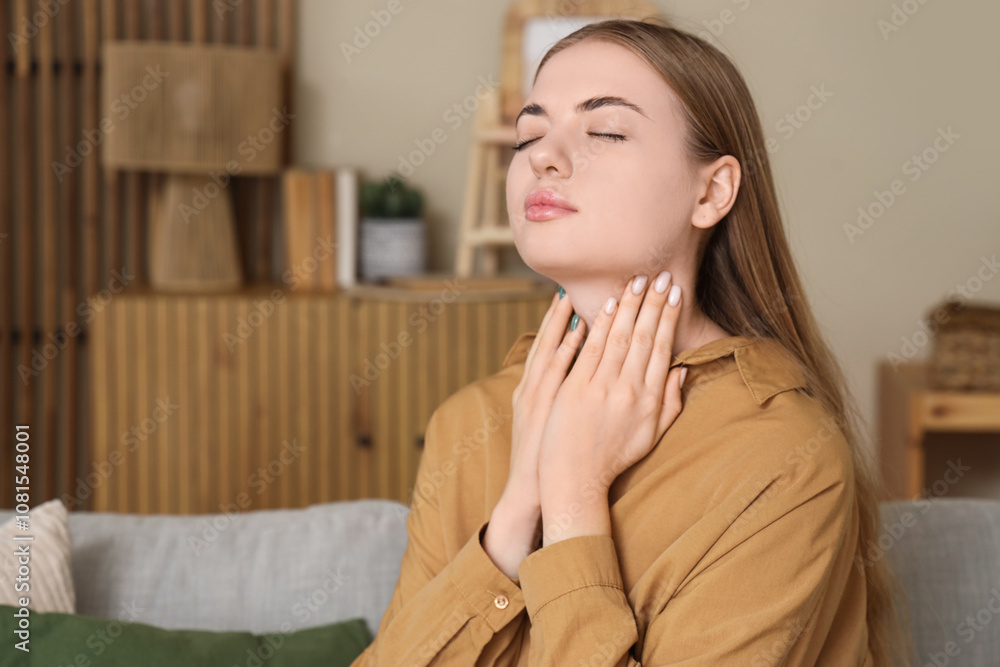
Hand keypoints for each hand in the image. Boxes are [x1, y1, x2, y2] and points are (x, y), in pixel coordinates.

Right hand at [501, 288, 586, 514]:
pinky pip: (562, 373)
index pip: (548, 346)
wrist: (537, 486)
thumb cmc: (547, 452)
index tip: (568, 293)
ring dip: (564, 322)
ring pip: (552, 352)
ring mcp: (541, 397)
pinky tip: (579, 332)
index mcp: (535, 387)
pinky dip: (568, 351)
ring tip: (574, 296)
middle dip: (560, 313)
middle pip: (547, 342)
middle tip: (572, 283)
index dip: (556, 319)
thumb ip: (559, 388)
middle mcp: (534, 387)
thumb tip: (575, 365)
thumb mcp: (546, 415)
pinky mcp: (549, 410)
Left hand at [538, 272, 685, 515]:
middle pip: (643, 337)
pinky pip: (589, 350)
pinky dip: (599, 325)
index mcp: (649, 401)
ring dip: (628, 306)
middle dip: (653, 303)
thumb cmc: (613, 458)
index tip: (674, 294)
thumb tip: (680, 370)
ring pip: (618, 338)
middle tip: (660, 275)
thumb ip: (670, 403)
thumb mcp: (651, 436)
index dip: (669, 318)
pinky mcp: (575, 389)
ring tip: (636, 280)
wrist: (575, 480)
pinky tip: (608, 304)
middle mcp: (628, 392)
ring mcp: (600, 389)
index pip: (662, 349)